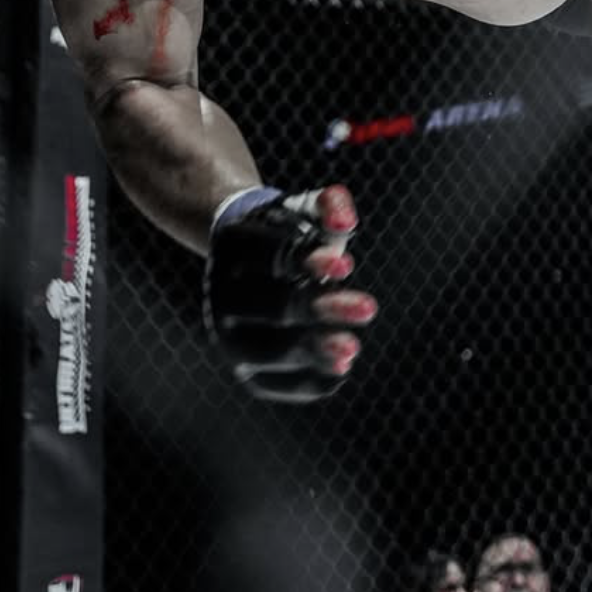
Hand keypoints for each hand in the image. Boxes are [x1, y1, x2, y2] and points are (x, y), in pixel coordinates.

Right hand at [204, 185, 377, 401]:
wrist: (252, 264)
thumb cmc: (289, 233)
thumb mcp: (307, 210)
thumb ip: (329, 207)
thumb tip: (345, 221)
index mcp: (234, 246)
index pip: (273, 257)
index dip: (309, 263)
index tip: (347, 266)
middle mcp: (222, 296)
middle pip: (274, 308)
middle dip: (322, 310)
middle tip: (369, 309)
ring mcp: (228, 337)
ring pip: (269, 353)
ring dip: (314, 352)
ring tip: (352, 349)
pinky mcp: (245, 370)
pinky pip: (272, 384)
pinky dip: (306, 381)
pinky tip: (340, 368)